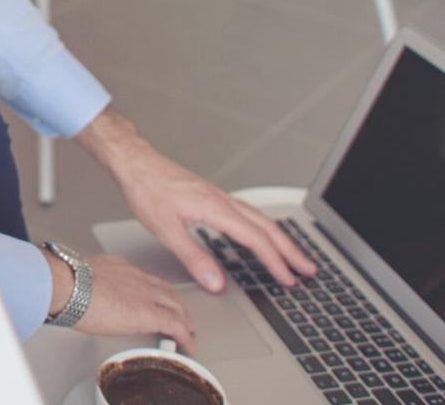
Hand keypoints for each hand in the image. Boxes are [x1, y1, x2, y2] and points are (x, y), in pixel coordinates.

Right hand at [47, 250, 198, 351]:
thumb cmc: (64, 282)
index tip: (155, 300)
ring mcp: (145, 293)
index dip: (155, 291)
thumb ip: (90, 285)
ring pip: (176, 305)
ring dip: (184, 319)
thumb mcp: (80, 278)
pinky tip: (187, 345)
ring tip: (188, 331)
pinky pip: (176, 325)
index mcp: (118, 267)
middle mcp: (136, 277)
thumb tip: (85, 296)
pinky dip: (185, 336)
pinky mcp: (150, 313)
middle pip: (166, 290)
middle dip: (176, 304)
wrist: (67, 284)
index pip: (144, 279)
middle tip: (181, 317)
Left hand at [77, 108, 316, 292]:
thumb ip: (193, 257)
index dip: (275, 261)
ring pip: (259, 218)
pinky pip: (247, 213)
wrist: (134, 162)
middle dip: (291, 250)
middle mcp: (222, 200)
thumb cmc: (146, 189)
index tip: (289, 279)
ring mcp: (218, 196)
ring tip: (294, 256)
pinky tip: (259, 235)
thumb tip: (216, 282)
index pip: (255, 239)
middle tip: (309, 269)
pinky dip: (262, 227)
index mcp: (215, 208)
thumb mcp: (166, 229)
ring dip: (280, 238)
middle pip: (267, 226)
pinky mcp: (211, 195)